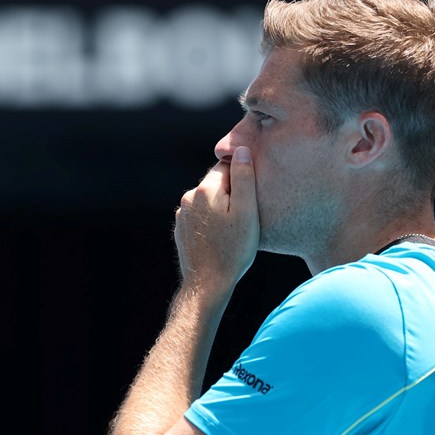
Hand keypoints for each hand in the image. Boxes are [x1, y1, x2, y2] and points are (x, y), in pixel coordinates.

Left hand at [174, 146, 259, 291]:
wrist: (208, 284)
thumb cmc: (234, 249)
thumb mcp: (247, 211)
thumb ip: (244, 177)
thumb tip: (241, 150)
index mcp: (206, 189)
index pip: (227, 167)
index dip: (243, 179)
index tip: (252, 197)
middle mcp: (188, 198)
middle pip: (216, 184)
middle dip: (232, 194)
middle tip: (247, 216)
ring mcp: (182, 215)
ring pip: (208, 201)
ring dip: (221, 209)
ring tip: (235, 230)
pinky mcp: (182, 230)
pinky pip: (201, 217)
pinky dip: (212, 223)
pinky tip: (222, 239)